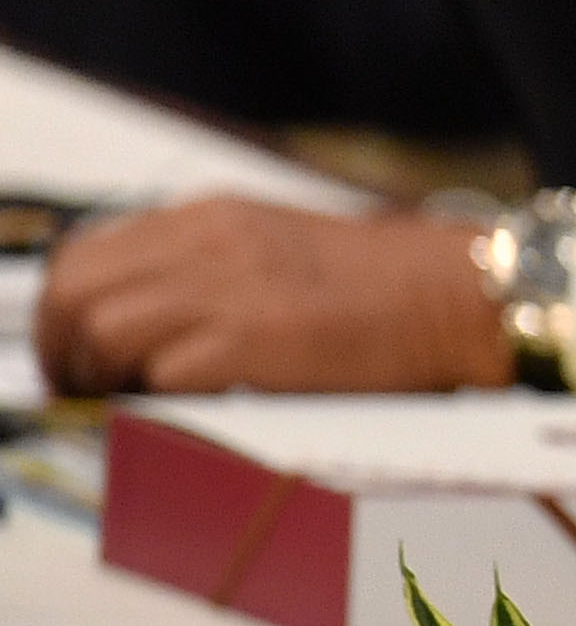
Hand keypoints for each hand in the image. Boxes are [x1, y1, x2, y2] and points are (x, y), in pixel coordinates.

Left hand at [41, 199, 503, 397]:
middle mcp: (209, 241)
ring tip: (128, 403)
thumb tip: (142, 322)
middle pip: (73, 289)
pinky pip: (160, 374)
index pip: (87, 254)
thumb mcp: (282, 251)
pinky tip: (186, 408)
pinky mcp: (254, 339)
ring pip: (101, 329)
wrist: (464, 296)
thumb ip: (211, 268)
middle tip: (83, 389)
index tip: (75, 355)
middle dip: (61, 349)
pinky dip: (157, 400)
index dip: (63, 313)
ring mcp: (230, 287)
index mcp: (213, 217)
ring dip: (100, 377)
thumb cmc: (389, 289)